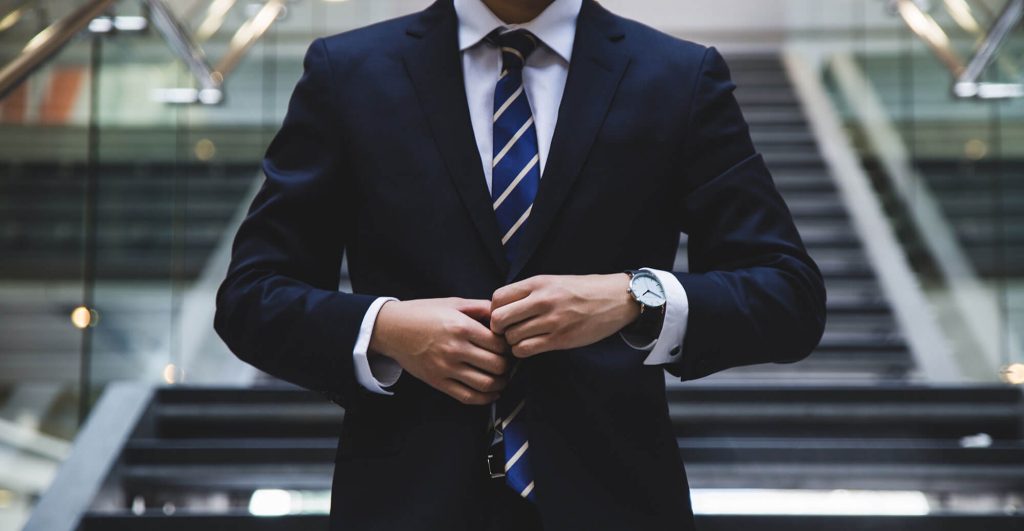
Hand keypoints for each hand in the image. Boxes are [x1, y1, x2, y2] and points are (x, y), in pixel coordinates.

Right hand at [369, 298, 509, 404]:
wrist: (392, 329)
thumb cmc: (423, 313)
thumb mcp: (453, 303)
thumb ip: (480, 307)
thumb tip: (503, 314)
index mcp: (461, 327)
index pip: (499, 344)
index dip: (509, 346)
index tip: (509, 346)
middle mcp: (455, 349)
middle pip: (497, 365)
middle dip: (508, 365)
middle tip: (508, 362)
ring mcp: (446, 368)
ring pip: (486, 384)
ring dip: (500, 383)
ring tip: (502, 377)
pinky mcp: (438, 382)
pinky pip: (467, 396)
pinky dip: (485, 398)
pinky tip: (491, 392)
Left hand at [490, 274, 639, 357]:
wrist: (615, 299)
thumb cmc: (582, 290)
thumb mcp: (553, 281)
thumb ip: (528, 292)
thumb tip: (501, 307)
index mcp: (538, 283)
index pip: (497, 298)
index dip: (494, 310)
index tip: (503, 316)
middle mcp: (542, 300)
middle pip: (499, 319)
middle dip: (499, 329)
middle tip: (507, 331)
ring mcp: (551, 321)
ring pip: (511, 337)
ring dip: (512, 342)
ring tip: (522, 339)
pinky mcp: (560, 339)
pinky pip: (526, 350)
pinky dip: (522, 351)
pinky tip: (531, 346)